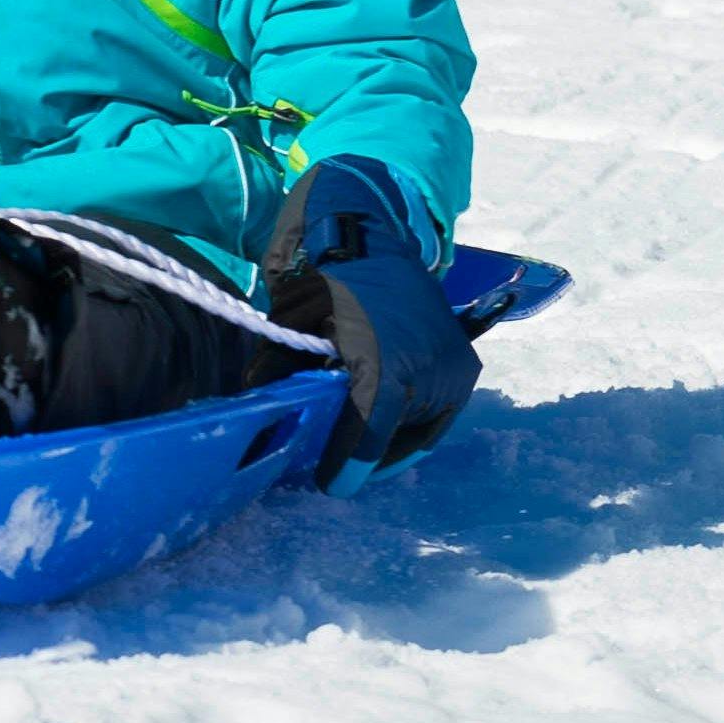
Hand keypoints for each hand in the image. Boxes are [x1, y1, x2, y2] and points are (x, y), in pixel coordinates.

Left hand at [262, 158, 478, 491]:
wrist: (372, 237)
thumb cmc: (326, 282)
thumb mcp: (292, 329)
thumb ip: (279, 373)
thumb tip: (259, 413)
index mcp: (383, 361)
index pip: (370, 429)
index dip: (348, 462)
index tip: (331, 486)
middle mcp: (429, 368)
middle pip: (398, 434)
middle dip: (366, 456)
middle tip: (338, 471)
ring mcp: (453, 368)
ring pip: (422, 428)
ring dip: (392, 443)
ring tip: (360, 455)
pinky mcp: (464, 366)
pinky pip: (438, 413)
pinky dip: (412, 427)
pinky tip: (388, 435)